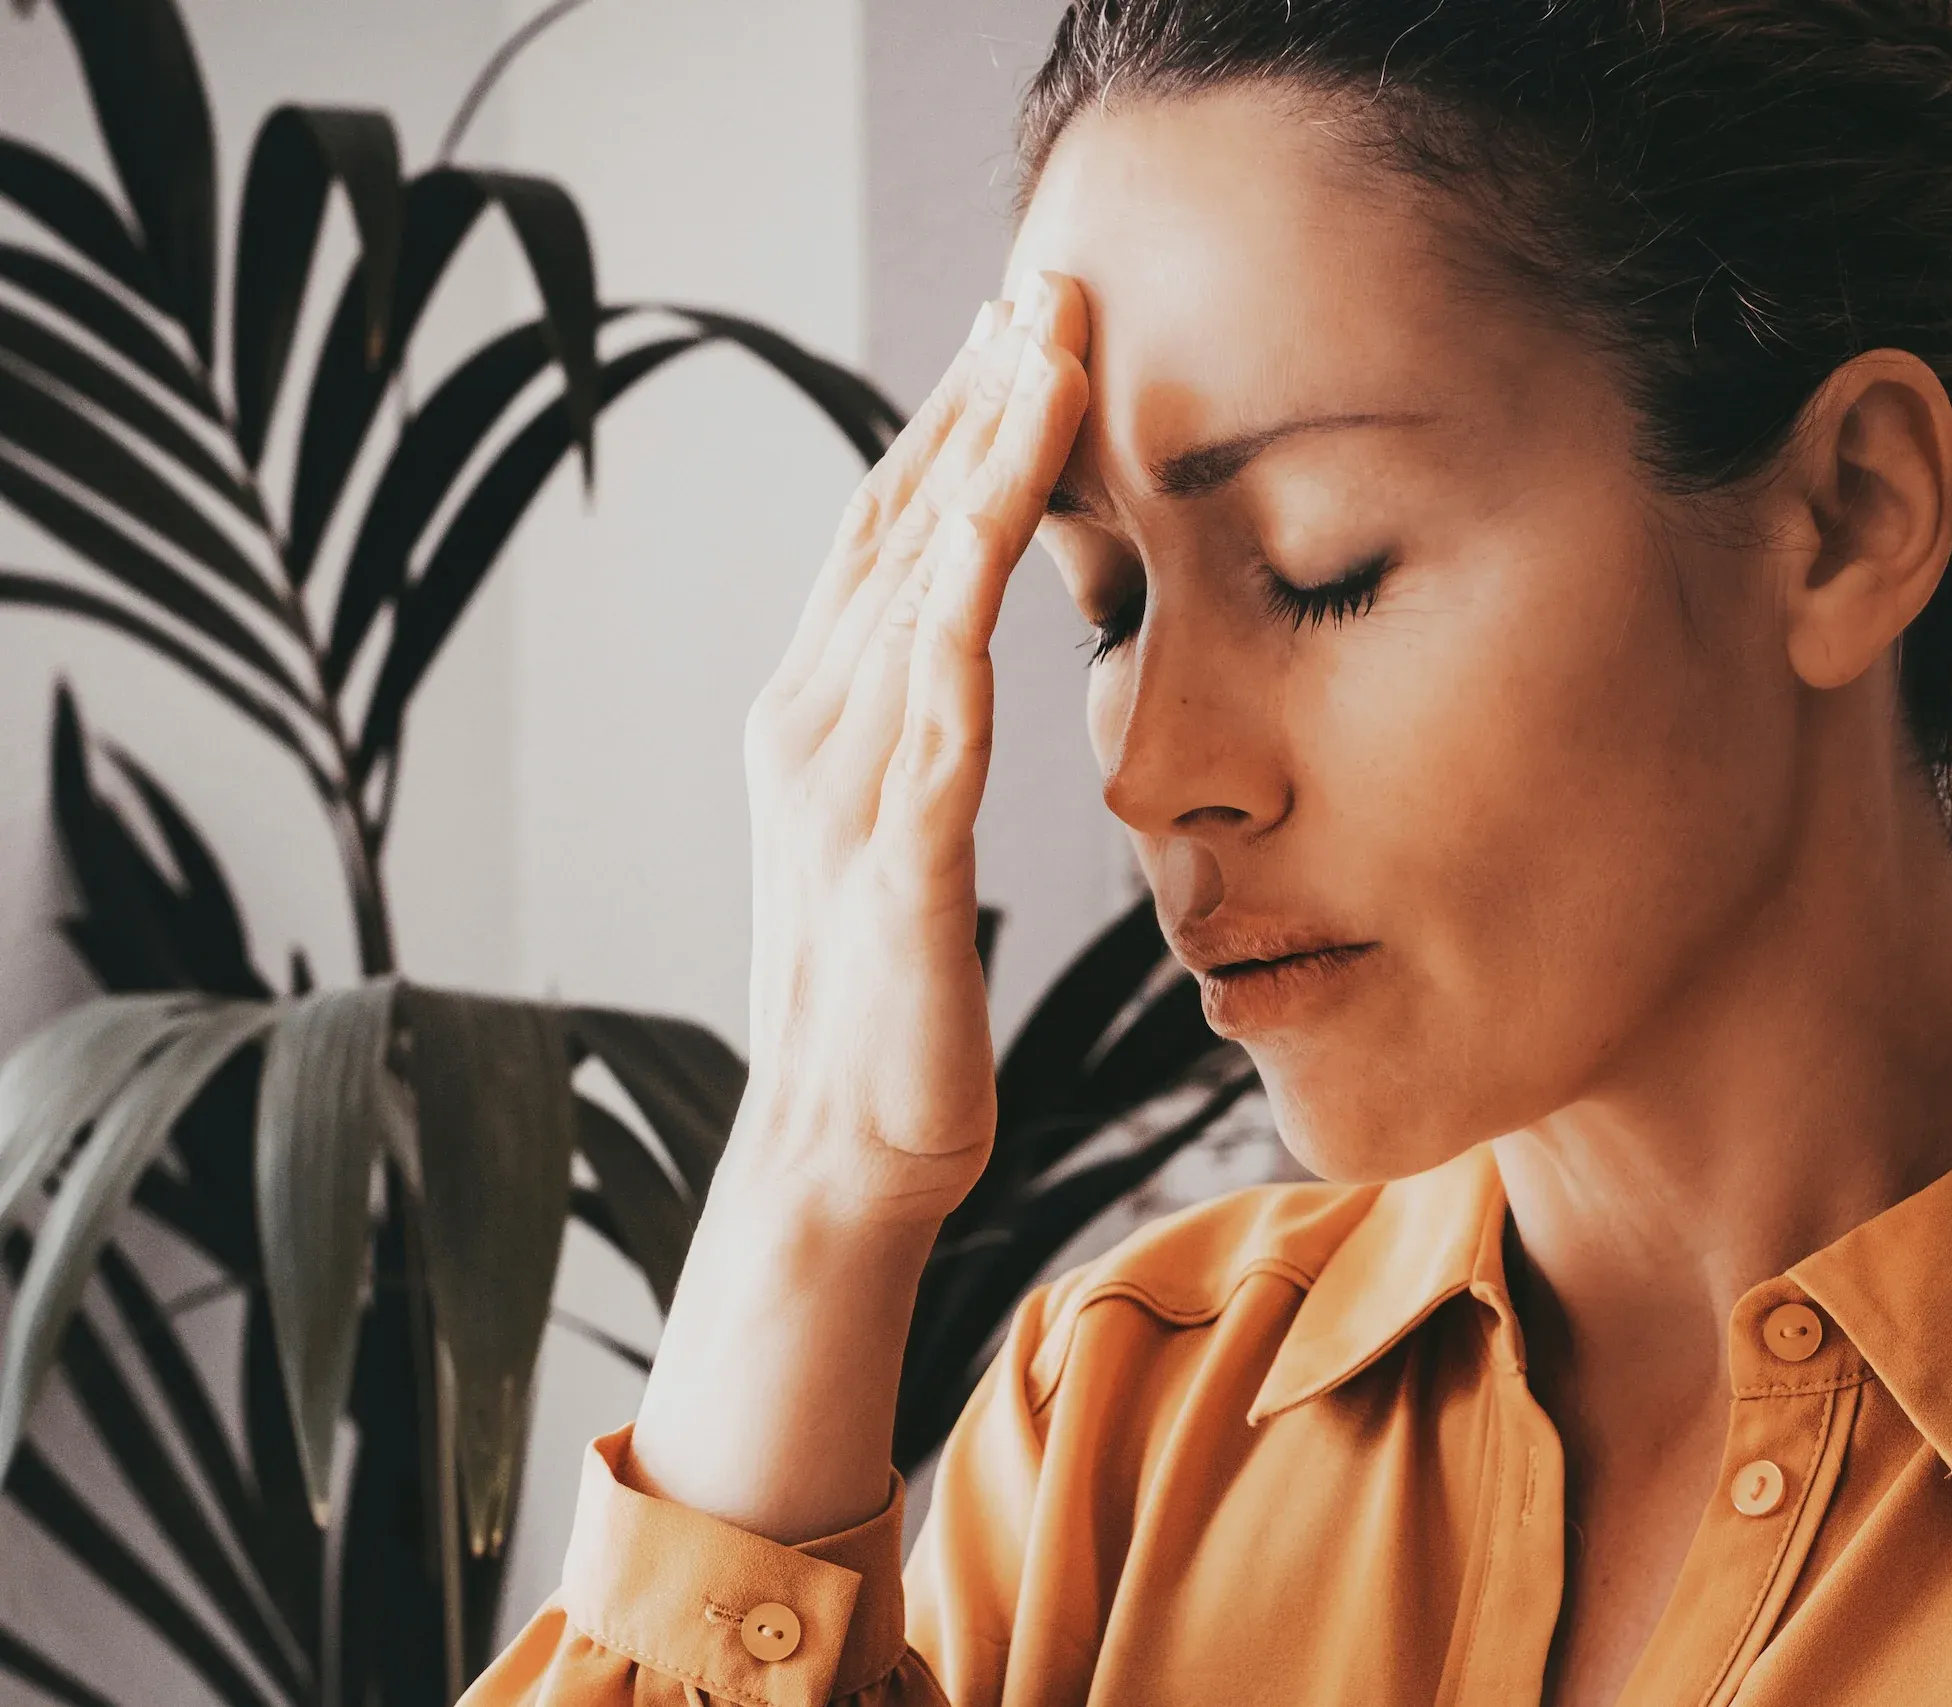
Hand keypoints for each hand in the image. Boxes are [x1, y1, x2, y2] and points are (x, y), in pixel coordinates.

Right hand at [727, 274, 1090, 1229]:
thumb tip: (960, 660)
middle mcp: (810, 727)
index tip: (1015, 327)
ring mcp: (843, 789)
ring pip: (918, 584)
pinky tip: (1007, 522)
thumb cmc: (886, 1008)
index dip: (949, 426)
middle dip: (972, 397)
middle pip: (897, 525)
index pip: (888, 540)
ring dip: (984, 459)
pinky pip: (935, 710)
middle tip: (1042, 280)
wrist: (835, 1155)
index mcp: (815, 720)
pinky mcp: (894, 862)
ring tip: (1050, 351)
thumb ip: (918, 739)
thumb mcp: (899, 841)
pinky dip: (965, 604)